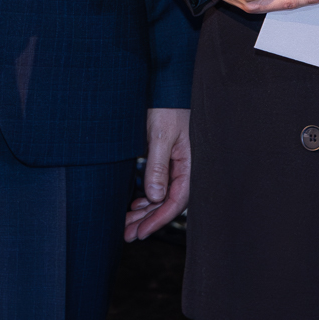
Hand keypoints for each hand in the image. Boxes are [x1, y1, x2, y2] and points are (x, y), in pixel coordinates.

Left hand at [125, 107, 190, 241]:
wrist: (167, 85)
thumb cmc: (168, 107)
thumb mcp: (161, 136)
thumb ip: (159, 166)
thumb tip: (154, 197)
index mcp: (190, 164)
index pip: (176, 201)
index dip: (158, 219)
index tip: (141, 233)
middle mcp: (186, 167)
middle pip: (168, 202)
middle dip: (148, 220)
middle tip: (128, 235)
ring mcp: (178, 164)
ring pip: (162, 196)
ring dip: (146, 211)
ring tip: (127, 224)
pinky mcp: (169, 158)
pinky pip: (161, 185)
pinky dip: (148, 198)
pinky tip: (137, 206)